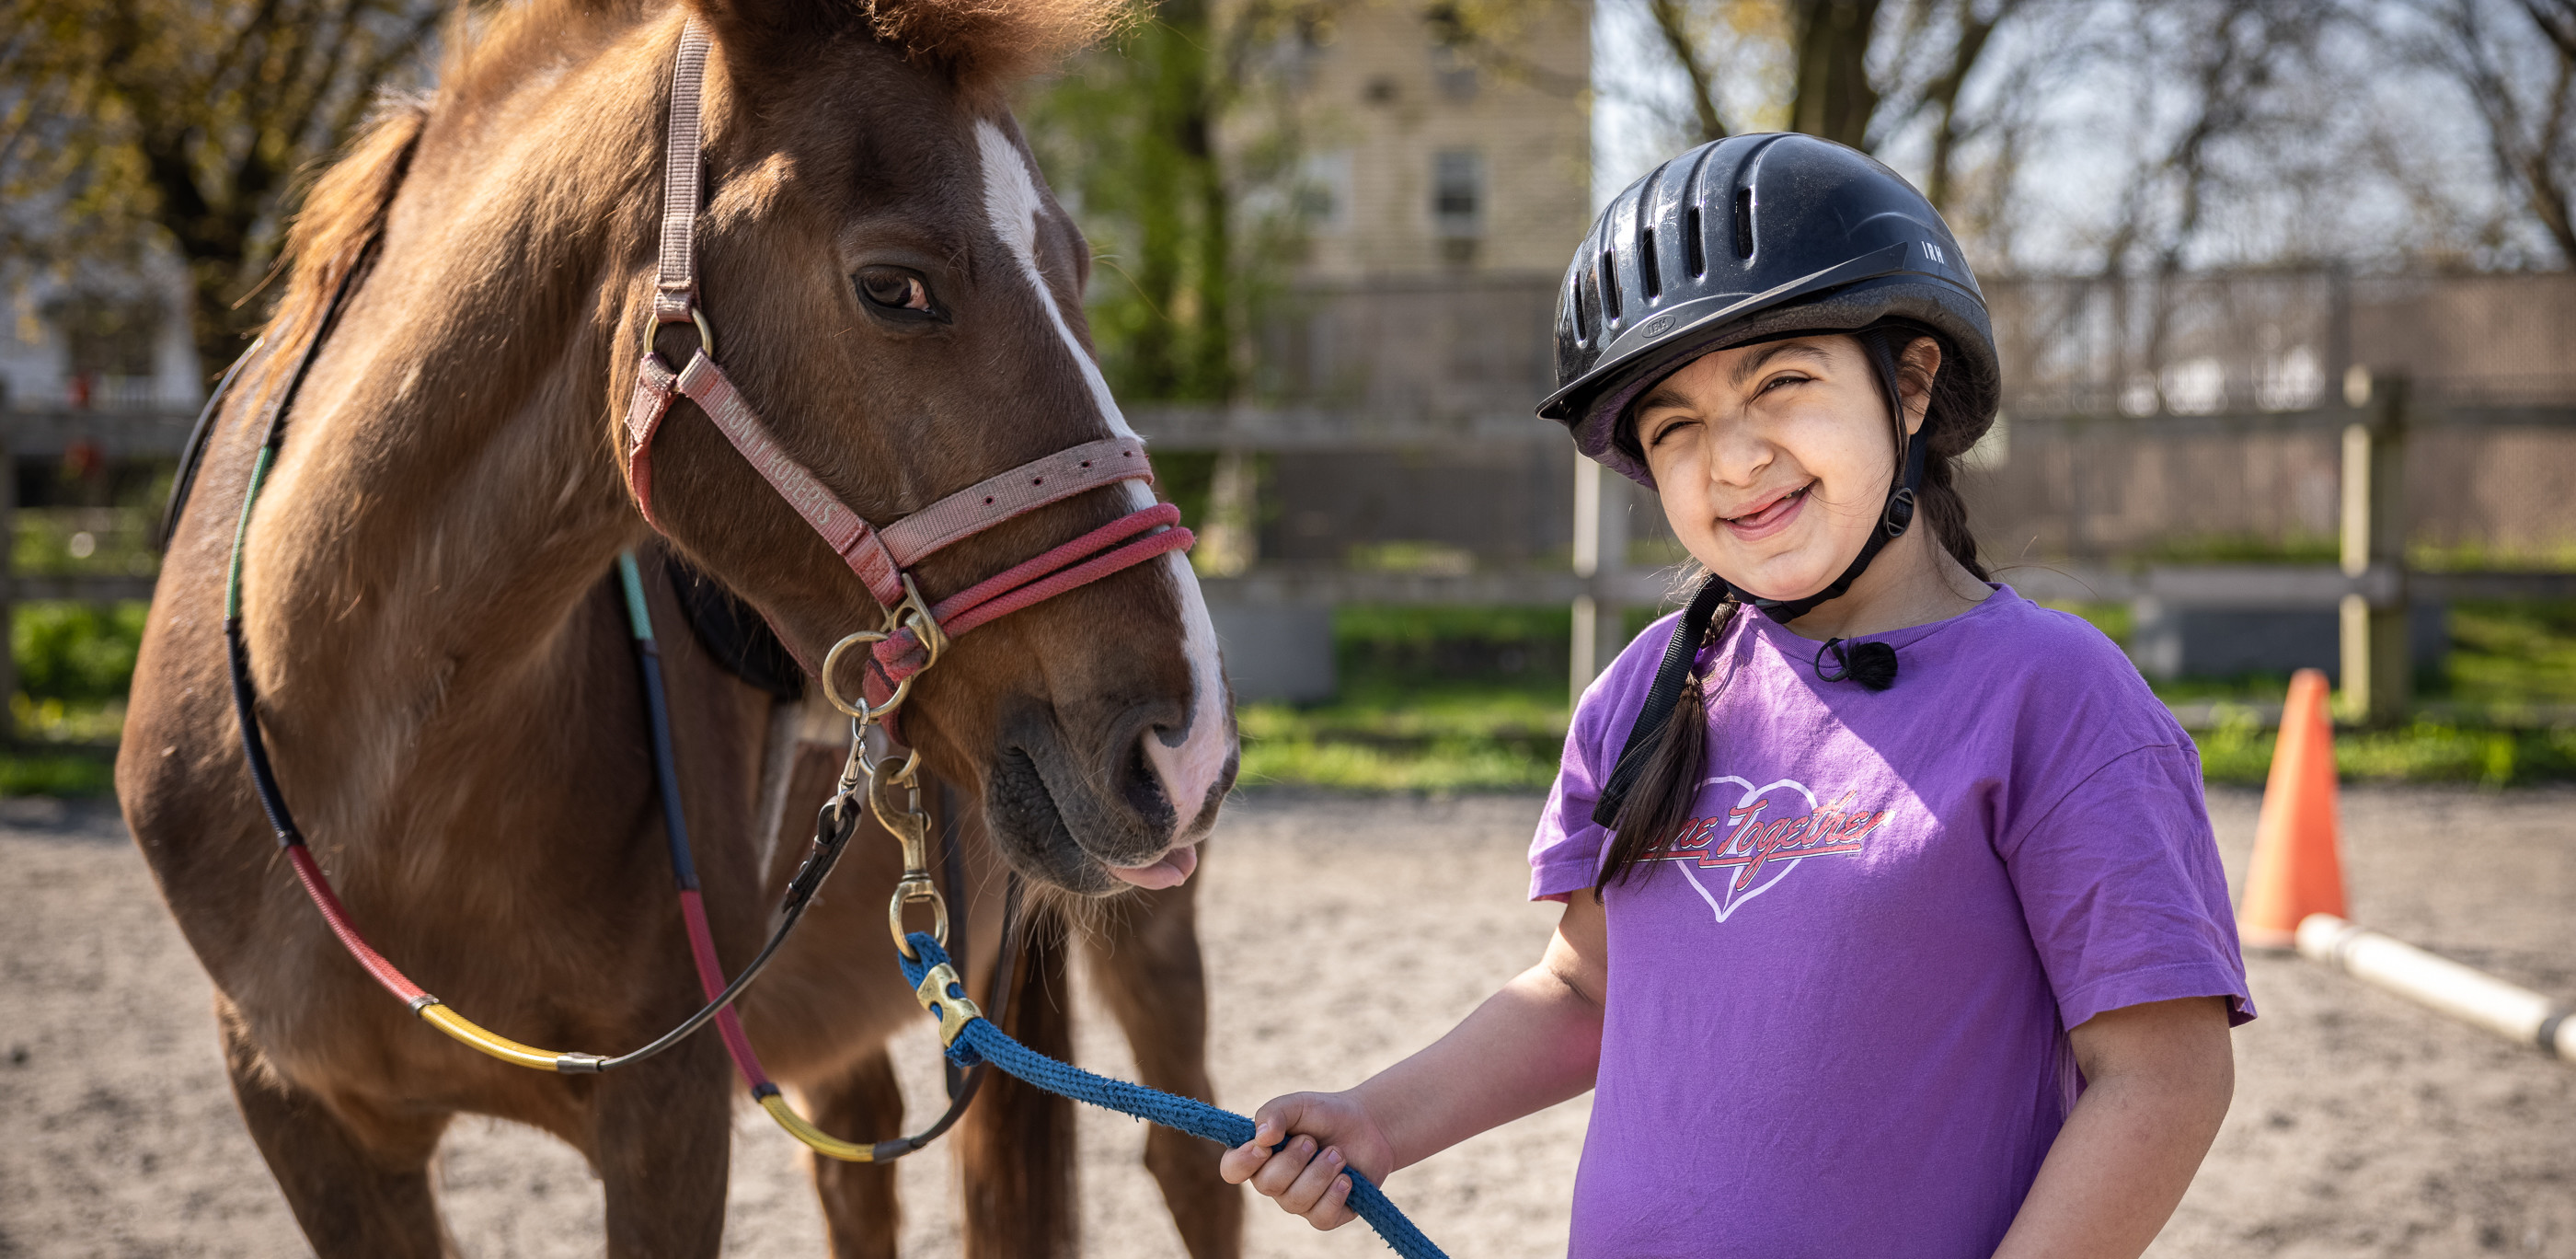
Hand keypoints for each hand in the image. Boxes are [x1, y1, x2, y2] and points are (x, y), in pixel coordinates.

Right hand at [1215, 1090, 1394, 1230]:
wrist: (1367, 1126)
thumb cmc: (1325, 1115)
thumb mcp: (1298, 1104)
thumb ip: (1274, 1113)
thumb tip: (1261, 1137)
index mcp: (1258, 1155)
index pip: (1232, 1170)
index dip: (1242, 1162)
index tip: (1264, 1146)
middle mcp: (1273, 1182)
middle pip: (1267, 1185)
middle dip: (1294, 1159)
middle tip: (1313, 1141)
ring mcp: (1298, 1202)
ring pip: (1296, 1201)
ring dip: (1321, 1171)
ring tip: (1338, 1154)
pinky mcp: (1324, 1215)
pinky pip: (1321, 1217)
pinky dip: (1335, 1194)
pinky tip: (1347, 1179)